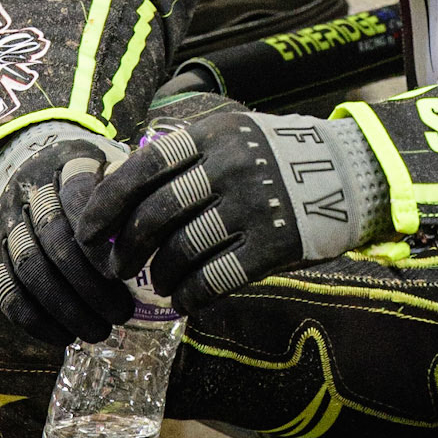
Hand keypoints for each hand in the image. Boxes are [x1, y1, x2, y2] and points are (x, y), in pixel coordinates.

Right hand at [0, 124, 134, 344]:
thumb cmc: (89, 173)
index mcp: (67, 163)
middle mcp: (30, 190)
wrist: (26, 157)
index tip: (122, 271)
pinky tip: (63, 336)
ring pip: (30, 269)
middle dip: (89, 285)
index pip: (79, 198)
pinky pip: (4, 289)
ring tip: (99, 331)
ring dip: (65, 308)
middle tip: (121, 314)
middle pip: (55, 241)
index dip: (99, 240)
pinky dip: (34, 319)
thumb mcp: (114, 162)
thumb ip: (135, 190)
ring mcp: (6, 221)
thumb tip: (166, 231)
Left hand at [75, 104, 390, 314]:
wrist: (349, 174)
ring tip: (158, 283)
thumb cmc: (276, 159)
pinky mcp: (273, 245)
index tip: (88, 231)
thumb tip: (120, 194)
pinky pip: (215, 278)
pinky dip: (191, 296)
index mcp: (214, 137)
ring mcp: (253, 206)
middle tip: (117, 267)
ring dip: (160, 275)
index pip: (144, 168)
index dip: (108, 203)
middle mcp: (230, 167)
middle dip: (126, 249)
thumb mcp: (233, 136)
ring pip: (182, 250)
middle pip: (156, 214)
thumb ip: (186, 157)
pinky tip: (185, 301)